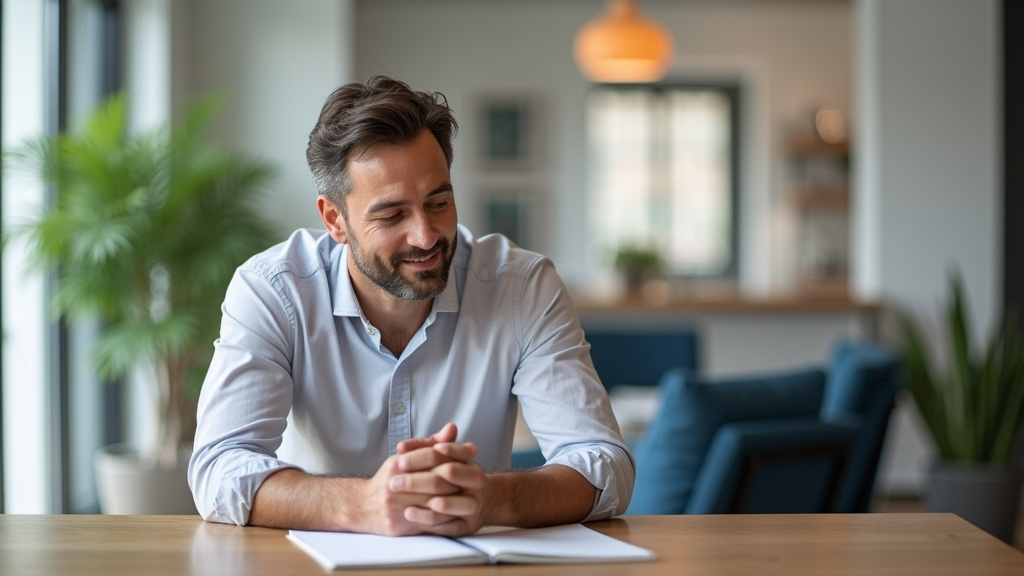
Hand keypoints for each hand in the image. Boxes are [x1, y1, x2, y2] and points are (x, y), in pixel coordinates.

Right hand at [352, 423, 473, 535]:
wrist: (362, 507)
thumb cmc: (388, 480)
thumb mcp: (405, 457)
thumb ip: (430, 444)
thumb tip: (452, 428)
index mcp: (398, 465)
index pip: (432, 456)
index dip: (455, 453)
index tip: (472, 453)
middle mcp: (395, 485)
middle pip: (436, 480)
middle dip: (458, 478)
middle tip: (476, 476)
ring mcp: (397, 507)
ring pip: (435, 503)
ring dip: (455, 499)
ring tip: (469, 494)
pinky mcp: (400, 526)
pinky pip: (429, 524)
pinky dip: (446, 518)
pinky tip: (457, 513)